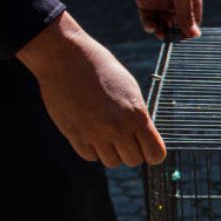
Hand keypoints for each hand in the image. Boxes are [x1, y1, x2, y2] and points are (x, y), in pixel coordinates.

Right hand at [17, 13, 166, 166]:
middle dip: (131, 151)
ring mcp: (95, 134)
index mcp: (136, 114)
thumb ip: (139, 118)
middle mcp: (117, 128)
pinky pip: (91, 157)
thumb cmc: (101, 70)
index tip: (146, 147)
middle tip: (123, 135)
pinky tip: (90, 131)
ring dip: (111, 151)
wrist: (65, 58)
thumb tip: (145, 141)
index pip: (155, 154)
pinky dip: (92, 149)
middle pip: (133, 161)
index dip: (152, 153)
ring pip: (112, 162)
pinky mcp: (75, 136)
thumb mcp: (130, 89)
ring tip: (105, 131)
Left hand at [118, 0, 202, 38]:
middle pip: (178, 24)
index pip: (193, 19)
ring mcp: (160, 1)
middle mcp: (176, 0)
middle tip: (171, 37)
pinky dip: (149, 25)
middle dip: (175, 32)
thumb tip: (195, 35)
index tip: (185, 37)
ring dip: (162, 31)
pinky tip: (150, 26)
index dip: (190, 29)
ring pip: (163, 24)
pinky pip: (149, 19)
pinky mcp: (145, 1)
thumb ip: (186, 14)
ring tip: (160, 33)